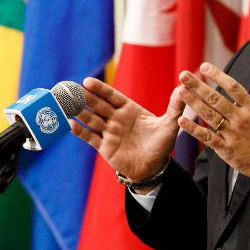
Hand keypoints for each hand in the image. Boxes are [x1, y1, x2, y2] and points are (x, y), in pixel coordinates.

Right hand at [69, 77, 184, 180]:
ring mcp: (109, 133)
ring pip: (91, 119)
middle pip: (98, 106)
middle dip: (85, 98)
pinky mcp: (105, 148)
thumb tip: (183, 87)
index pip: (112, 96)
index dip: (100, 89)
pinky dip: (80, 131)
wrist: (154, 168)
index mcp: (129, 110)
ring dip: (79, 112)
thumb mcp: (170, 124)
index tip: (87, 81)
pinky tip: (70, 124)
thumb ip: (175, 106)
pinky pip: (90, 138)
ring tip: (65, 104)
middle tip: (70, 89)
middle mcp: (116, 119)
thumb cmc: (161, 144)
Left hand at [177, 62, 249, 179]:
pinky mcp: (226, 149)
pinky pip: (207, 137)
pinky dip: (194, 129)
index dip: (218, 76)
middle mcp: (240, 119)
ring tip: (181, 91)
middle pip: (216, 99)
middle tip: (184, 75)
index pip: (233, 88)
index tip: (204, 67)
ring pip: (210, 116)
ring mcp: (232, 134)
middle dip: (199, 86)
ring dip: (194, 103)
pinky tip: (182, 120)